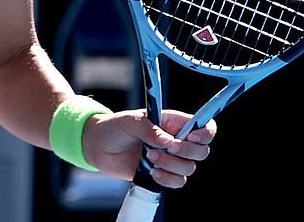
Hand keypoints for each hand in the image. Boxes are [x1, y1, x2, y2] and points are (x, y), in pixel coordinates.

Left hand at [85, 109, 216, 188]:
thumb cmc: (114, 128)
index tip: (190, 137)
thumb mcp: (130, 122)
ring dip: (172, 165)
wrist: (98, 147)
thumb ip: (150, 130)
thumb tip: (169, 142)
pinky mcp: (163, 174)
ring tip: (149, 157)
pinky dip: (168, 179)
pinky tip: (153, 173)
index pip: (204, 127)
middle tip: (166, 148)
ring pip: (190, 168)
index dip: (205, 133)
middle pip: (202, 151)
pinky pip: (178, 182)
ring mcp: (171, 159)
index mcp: (173, 123)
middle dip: (187, 152)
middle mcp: (176, 141)